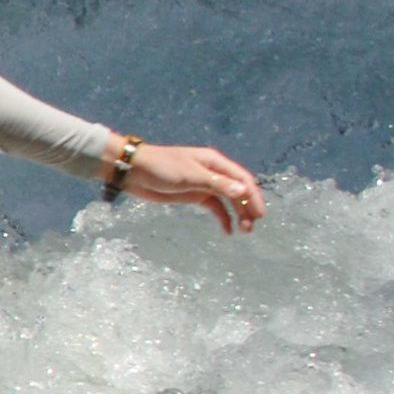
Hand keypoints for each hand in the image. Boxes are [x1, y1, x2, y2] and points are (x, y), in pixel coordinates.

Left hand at [121, 142, 265, 232]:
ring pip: (228, 200)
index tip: (259, 214)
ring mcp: (204, 184)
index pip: (242, 179)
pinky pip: (214, 207)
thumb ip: (216, 184)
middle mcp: (213, 172)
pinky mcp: (193, 195)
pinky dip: (222, 218)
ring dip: (237, 214)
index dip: (253, 196)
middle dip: (247, 207)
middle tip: (253, 226)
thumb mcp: (190, 176)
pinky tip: (228, 231)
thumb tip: (242, 192)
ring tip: (244, 231)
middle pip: (238, 191)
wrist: (133, 171)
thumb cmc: (161, 168)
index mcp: (215, 162)